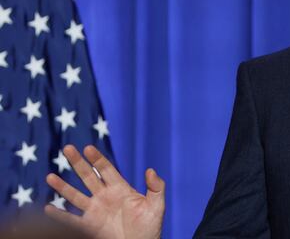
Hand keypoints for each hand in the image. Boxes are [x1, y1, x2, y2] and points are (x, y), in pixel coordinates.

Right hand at [44, 145, 164, 238]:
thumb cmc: (150, 227)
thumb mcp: (156, 205)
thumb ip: (156, 187)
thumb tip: (150, 170)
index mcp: (120, 189)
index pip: (106, 169)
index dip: (97, 158)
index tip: (88, 147)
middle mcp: (104, 197)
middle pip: (88, 176)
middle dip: (78, 162)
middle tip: (67, 148)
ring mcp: (95, 211)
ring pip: (75, 195)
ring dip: (63, 186)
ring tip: (50, 177)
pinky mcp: (89, 226)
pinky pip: (71, 220)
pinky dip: (59, 215)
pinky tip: (48, 209)